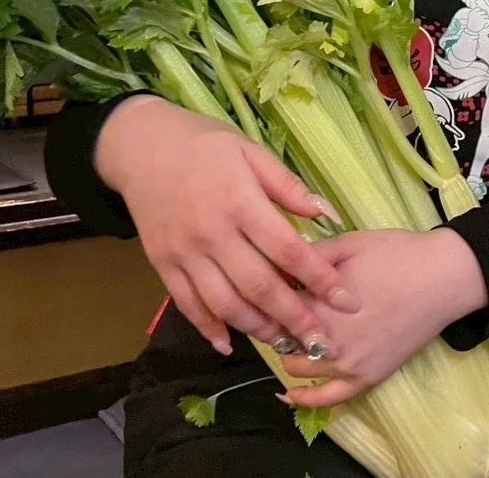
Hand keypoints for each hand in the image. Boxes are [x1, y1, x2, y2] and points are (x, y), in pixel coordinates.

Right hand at [96, 94, 359, 356]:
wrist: (141, 146)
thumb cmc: (205, 144)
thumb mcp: (251, 151)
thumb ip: (288, 186)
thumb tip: (327, 214)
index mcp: (240, 202)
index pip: (288, 250)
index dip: (319, 278)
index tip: (347, 299)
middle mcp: (212, 234)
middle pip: (259, 286)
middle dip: (295, 318)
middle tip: (322, 342)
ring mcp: (184, 253)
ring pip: (225, 303)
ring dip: (258, 329)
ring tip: (286, 343)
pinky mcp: (162, 265)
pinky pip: (187, 304)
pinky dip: (208, 328)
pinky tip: (230, 344)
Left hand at [278, 228, 487, 406]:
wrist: (443, 277)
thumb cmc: (397, 253)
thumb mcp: (348, 243)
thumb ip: (309, 255)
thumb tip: (277, 264)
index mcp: (316, 302)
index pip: (272, 306)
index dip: (267, 296)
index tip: (269, 287)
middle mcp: (325, 338)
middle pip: (280, 338)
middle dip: (276, 324)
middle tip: (282, 309)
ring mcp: (346, 363)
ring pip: (296, 366)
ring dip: (289, 352)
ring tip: (294, 335)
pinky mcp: (366, 378)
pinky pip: (326, 399)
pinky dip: (303, 399)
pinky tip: (289, 394)